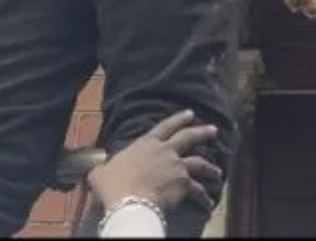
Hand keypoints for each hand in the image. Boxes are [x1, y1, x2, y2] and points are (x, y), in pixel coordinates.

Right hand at [87, 110, 223, 215]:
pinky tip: (208, 201)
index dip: (179, 118)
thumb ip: (103, 168)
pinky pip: (198, 190)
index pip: (165, 126)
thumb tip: (98, 170)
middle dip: (202, 132)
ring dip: (210, 168)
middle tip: (213, 130)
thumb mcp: (101, 172)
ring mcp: (177, 167)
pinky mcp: (184, 184)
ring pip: (200, 163)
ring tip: (217, 172)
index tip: (190, 113)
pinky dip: (204, 196)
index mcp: (146, 143)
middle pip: (189, 137)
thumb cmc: (113, 184)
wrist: (129, 200)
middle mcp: (165, 151)